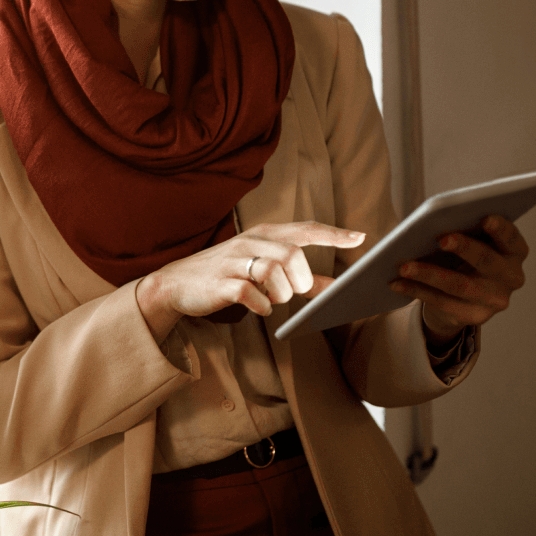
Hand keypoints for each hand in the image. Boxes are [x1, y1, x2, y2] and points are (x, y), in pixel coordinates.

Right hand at [135, 221, 365, 342]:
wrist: (176, 284)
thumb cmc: (226, 275)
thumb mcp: (262, 269)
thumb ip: (298, 278)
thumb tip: (335, 287)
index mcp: (263, 235)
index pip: (304, 229)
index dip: (333, 233)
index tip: (359, 238)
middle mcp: (249, 242)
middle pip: (293, 255)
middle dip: (302, 280)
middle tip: (295, 291)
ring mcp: (234, 262)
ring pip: (274, 272)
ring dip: (281, 294)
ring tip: (272, 299)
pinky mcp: (221, 284)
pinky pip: (251, 294)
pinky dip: (261, 305)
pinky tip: (258, 307)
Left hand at [390, 215, 528, 349]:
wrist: (463, 297)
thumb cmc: (464, 256)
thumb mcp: (470, 241)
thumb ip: (463, 230)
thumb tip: (431, 222)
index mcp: (513, 252)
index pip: (512, 239)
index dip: (501, 229)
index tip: (486, 218)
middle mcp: (511, 277)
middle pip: (487, 261)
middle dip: (464, 248)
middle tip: (442, 238)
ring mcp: (494, 300)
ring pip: (460, 286)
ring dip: (429, 274)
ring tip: (404, 266)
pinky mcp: (474, 316)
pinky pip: (442, 303)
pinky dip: (417, 290)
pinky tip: (397, 283)